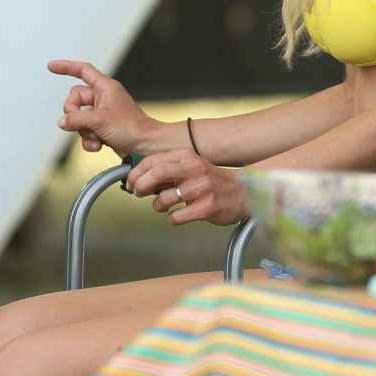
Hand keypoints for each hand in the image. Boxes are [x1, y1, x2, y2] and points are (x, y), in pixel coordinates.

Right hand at [48, 59, 157, 155]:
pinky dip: (89, 140)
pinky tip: (98, 146)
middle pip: (74, 100)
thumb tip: (62, 121)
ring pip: (78, 118)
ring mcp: (101, 112)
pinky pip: (85, 130)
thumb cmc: (130, 127)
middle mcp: (102, 97)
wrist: (145, 145)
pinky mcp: (102, 126)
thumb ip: (76, 119)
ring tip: (97, 138)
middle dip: (75, 116)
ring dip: (84, 132)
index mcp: (105, 87)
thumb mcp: (99, 120)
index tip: (51, 66)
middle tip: (85, 125)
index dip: (66, 67)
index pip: (83, 70)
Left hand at [126, 149, 248, 225]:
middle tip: (137, 193)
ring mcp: (202, 188)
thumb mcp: (191, 167)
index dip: (137, 173)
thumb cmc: (213, 182)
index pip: (154, 161)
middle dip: (141, 185)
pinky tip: (179, 215)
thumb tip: (141, 179)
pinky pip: (177, 217)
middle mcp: (195, 169)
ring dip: (158, 205)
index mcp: (188, 157)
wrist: (244, 193)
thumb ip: (169, 171)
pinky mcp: (207, 207)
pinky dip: (173, 218)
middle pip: (156, 174)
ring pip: (164, 199)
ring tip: (163, 206)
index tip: (130, 182)